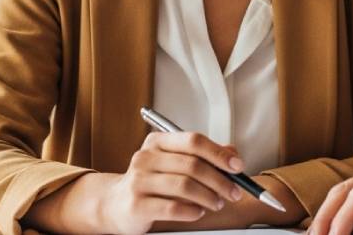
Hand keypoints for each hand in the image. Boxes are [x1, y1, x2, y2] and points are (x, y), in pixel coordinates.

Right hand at [99, 131, 246, 233]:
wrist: (115, 204)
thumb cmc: (151, 182)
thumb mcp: (175, 163)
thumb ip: (203, 156)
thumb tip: (233, 154)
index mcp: (157, 142)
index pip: (194, 141)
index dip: (219, 153)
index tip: (237, 167)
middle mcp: (146, 157)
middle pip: (192, 165)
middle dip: (220, 180)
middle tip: (234, 192)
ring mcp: (138, 181)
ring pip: (185, 186)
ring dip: (209, 197)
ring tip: (217, 204)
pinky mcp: (136, 204)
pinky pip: (172, 207)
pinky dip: (192, 211)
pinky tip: (198, 212)